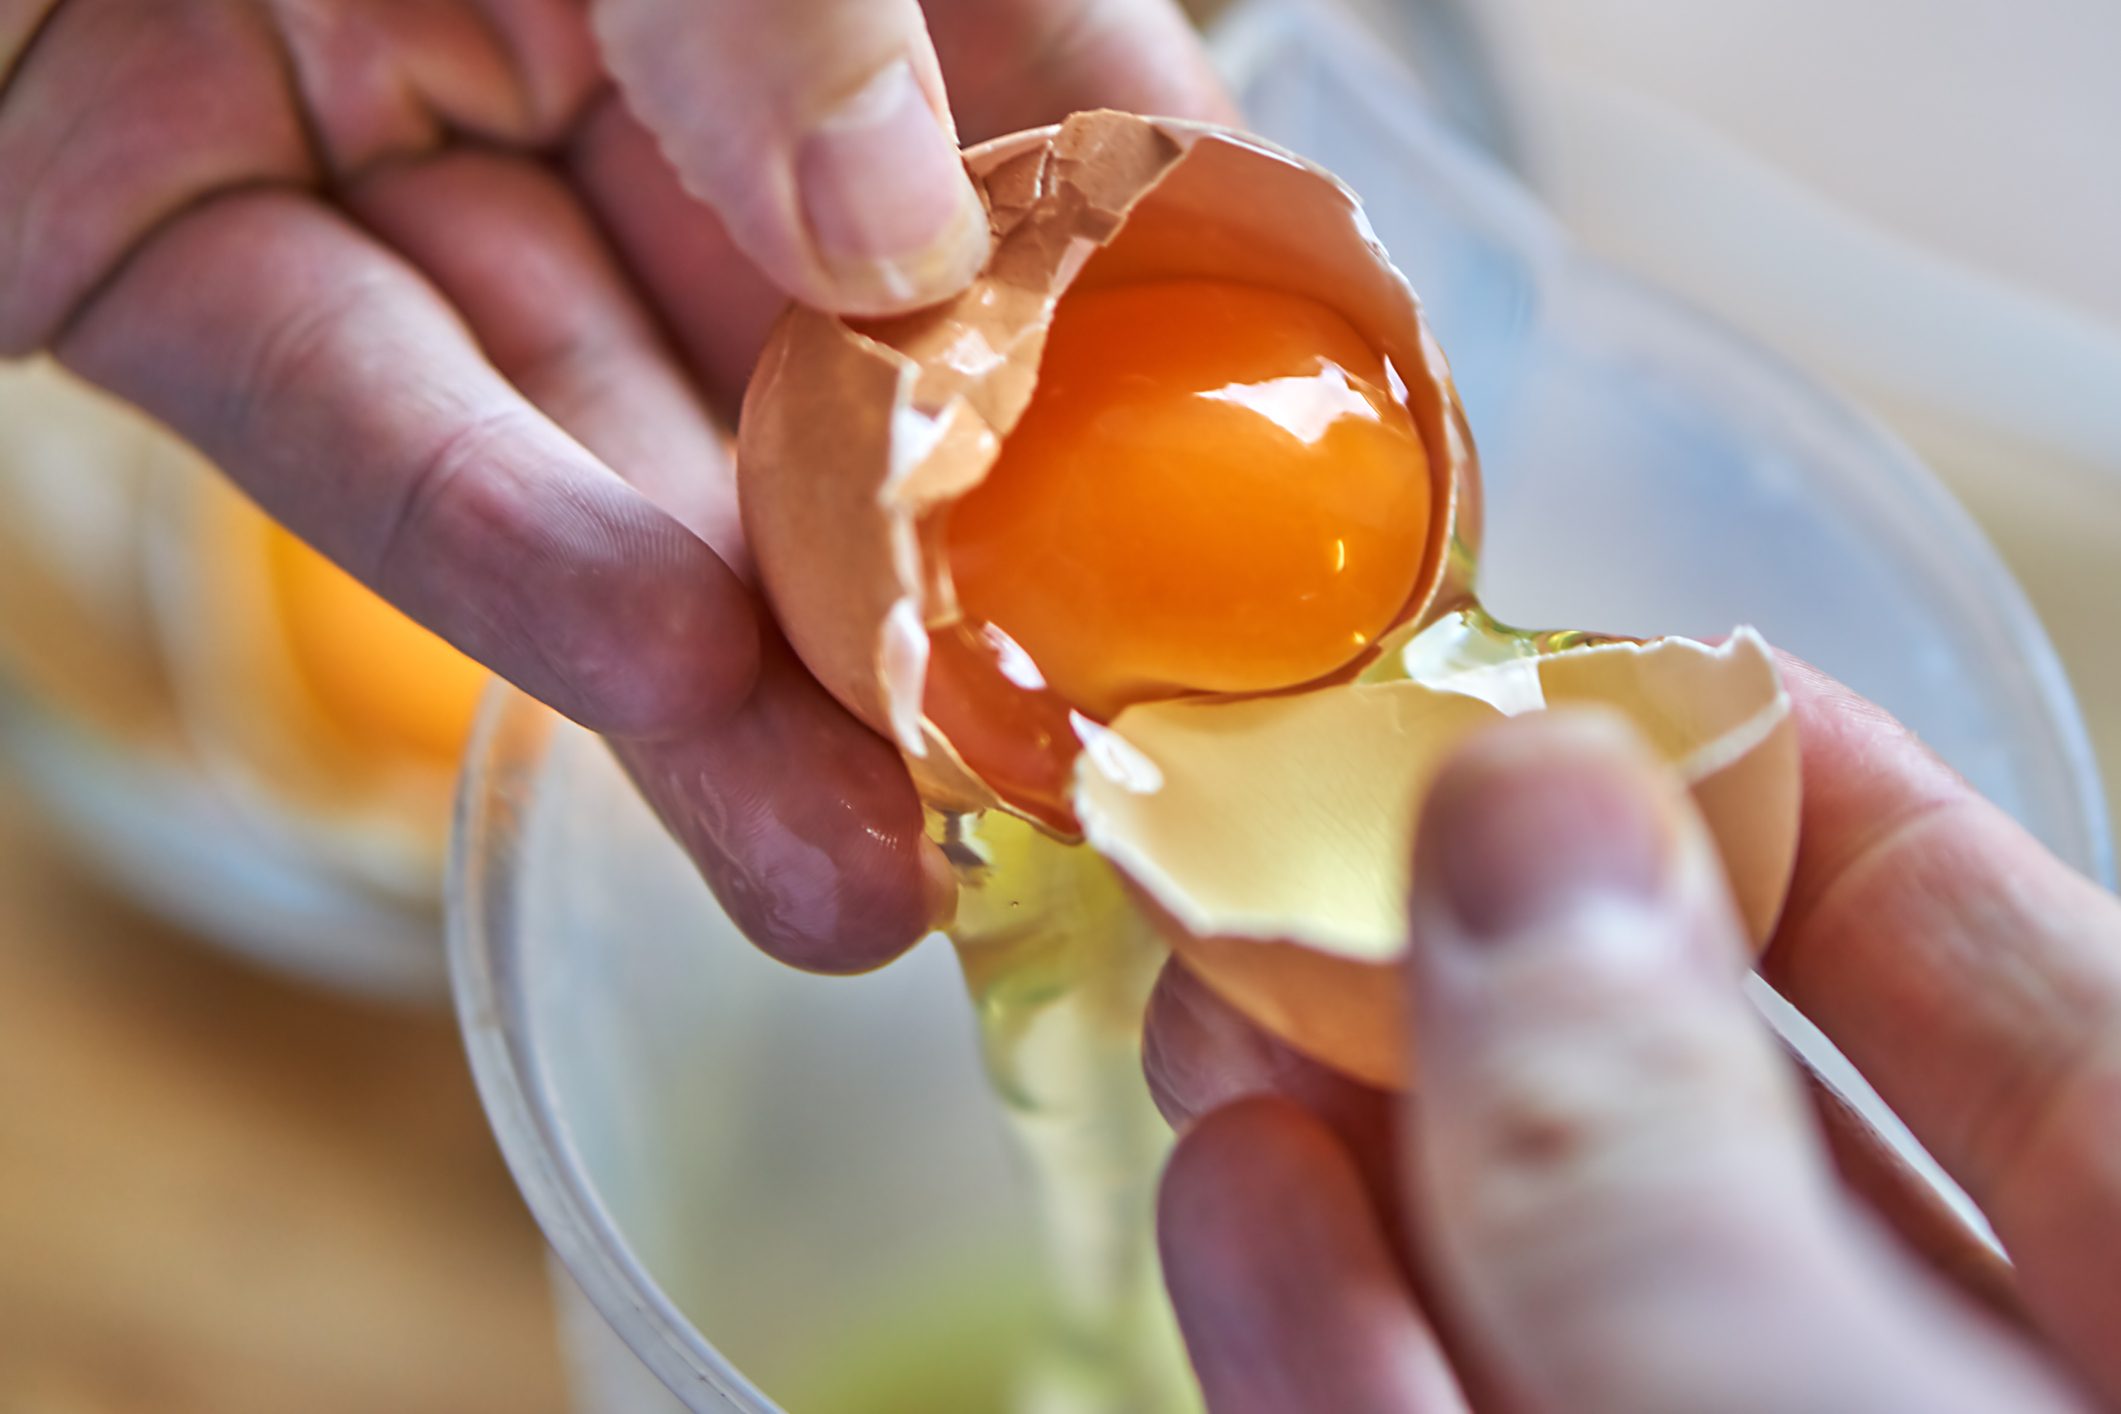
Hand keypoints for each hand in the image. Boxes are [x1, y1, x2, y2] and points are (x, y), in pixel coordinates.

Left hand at [0, 0, 1229, 968]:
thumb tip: (915, 241)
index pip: (1001, 80)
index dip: (1127, 279)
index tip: (1235, 480)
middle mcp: (583, 7)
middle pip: (800, 314)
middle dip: (920, 557)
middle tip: (1042, 769)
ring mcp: (364, 117)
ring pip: (588, 411)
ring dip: (726, 652)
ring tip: (864, 867)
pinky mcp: (138, 226)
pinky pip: (341, 401)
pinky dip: (492, 547)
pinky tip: (658, 689)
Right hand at [1147, 661, 2120, 1411]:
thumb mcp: (1808, 1412)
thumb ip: (1647, 1152)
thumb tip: (1525, 811)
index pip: (2024, 986)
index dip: (1801, 796)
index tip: (1586, 674)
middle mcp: (1993, 1395)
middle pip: (1753, 1136)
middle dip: (1500, 991)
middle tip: (1309, 870)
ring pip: (1592, 1291)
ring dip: (1383, 1167)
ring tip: (1232, 1056)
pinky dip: (1359, 1357)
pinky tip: (1249, 1239)